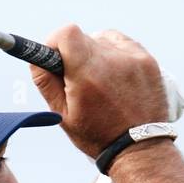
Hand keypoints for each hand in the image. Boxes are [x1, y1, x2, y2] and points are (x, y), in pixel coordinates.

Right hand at [29, 24, 169, 157]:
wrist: (139, 149)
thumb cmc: (97, 135)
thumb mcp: (62, 115)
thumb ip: (46, 83)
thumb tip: (36, 59)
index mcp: (87, 75)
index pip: (67, 33)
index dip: (55, 41)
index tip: (53, 55)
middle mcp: (111, 62)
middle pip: (82, 37)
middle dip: (73, 53)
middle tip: (76, 77)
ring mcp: (133, 59)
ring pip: (102, 39)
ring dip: (94, 52)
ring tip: (98, 78)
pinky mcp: (147, 60)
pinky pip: (122, 44)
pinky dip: (114, 54)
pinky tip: (114, 75)